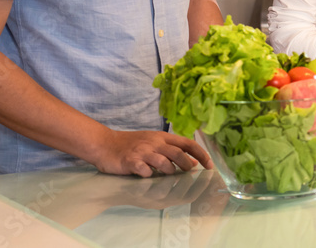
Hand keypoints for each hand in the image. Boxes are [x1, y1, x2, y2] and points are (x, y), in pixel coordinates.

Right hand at [93, 129, 212, 176]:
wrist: (105, 143)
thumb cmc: (132, 145)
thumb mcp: (154, 143)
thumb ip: (173, 151)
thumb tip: (194, 161)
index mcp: (162, 137)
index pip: (187, 143)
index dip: (201, 154)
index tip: (210, 165)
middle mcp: (154, 143)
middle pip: (177, 153)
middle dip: (187, 164)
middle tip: (190, 173)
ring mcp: (142, 152)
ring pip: (163, 161)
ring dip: (169, 171)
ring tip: (167, 175)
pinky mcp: (130, 161)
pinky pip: (143, 169)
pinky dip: (149, 175)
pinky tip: (147, 176)